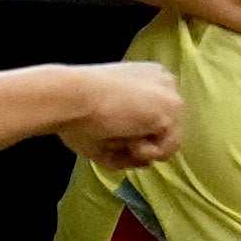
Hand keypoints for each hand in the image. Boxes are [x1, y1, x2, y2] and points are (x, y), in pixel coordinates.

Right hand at [56, 62, 189, 171]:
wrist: (69, 97)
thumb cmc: (77, 112)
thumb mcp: (107, 130)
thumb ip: (130, 147)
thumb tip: (148, 162)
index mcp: (147, 78)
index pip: (159, 117)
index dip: (138, 134)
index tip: (113, 131)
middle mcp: (164, 80)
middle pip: (167, 130)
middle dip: (141, 142)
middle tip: (111, 134)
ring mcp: (170, 93)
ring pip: (168, 141)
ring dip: (142, 148)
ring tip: (117, 132)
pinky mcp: (171, 107)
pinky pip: (167, 148)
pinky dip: (145, 152)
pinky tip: (126, 135)